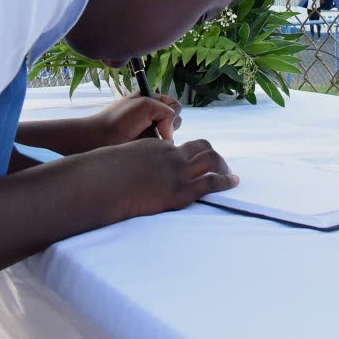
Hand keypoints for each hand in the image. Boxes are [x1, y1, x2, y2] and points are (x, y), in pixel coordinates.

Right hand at [82, 138, 237, 220]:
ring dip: (224, 167)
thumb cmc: (106, 176)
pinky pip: (211, 182)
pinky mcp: (181, 191)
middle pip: (203, 147)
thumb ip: (134, 165)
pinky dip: (226, 181)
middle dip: (214, 156)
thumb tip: (129, 174)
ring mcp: (177, 172)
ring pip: (212, 160)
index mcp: (157, 147)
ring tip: (231, 175)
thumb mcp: (122, 163)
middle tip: (220, 165)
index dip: (192, 153)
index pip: (181, 147)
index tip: (196, 160)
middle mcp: (171, 155)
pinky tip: (234, 182)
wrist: (104, 183)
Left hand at [91, 91, 182, 145]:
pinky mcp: (148, 147)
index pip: (174, 105)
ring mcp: (151, 132)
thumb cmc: (118, 120)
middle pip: (176, 120)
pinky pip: (163, 148)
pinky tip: (148, 149)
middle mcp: (152, 115)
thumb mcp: (144, 105)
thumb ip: (166, 111)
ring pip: (171, 135)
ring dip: (164, 139)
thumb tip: (170, 132)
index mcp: (151, 100)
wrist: (100, 140)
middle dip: (169, 126)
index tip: (160, 121)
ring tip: (149, 142)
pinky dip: (160, 149)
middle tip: (156, 132)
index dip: (171, 113)